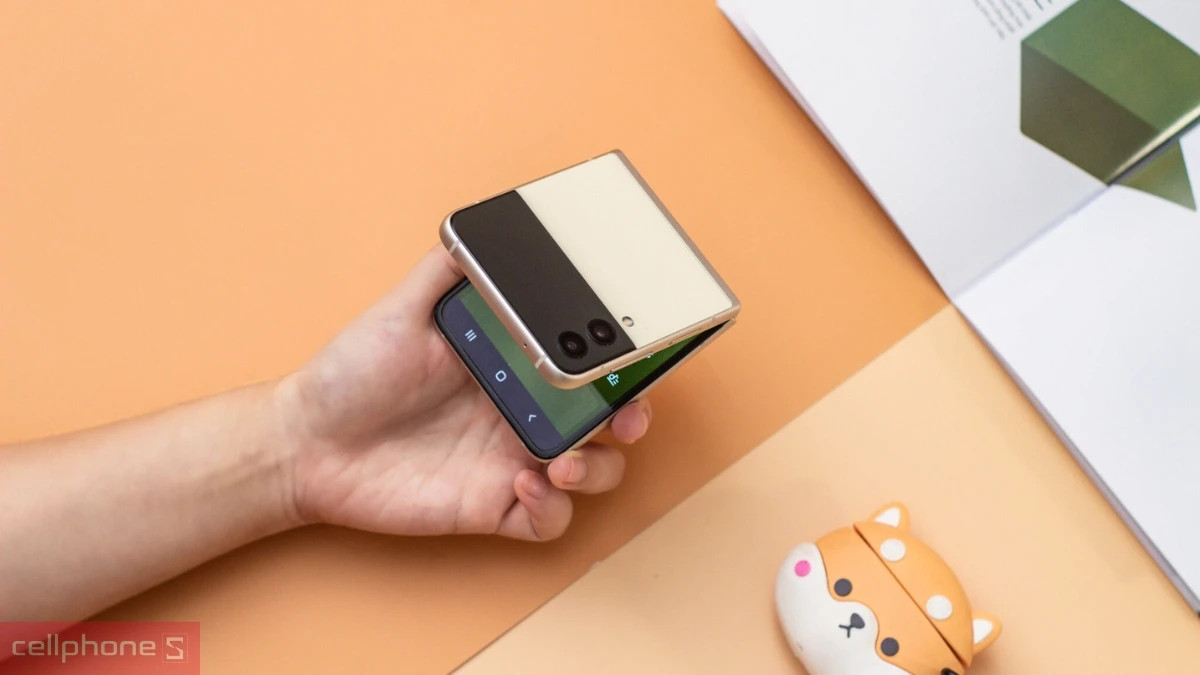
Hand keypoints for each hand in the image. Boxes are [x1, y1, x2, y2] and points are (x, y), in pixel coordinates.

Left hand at [276, 245, 651, 540]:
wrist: (305, 440)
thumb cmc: (351, 372)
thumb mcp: (401, 309)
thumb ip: (446, 270)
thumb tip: (486, 226)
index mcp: (515, 364)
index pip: (587, 363)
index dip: (624, 364)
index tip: (636, 355)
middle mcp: (523, 413)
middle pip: (608, 421)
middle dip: (633, 419)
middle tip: (625, 416)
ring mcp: (511, 462)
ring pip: (592, 474)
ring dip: (596, 468)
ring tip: (563, 458)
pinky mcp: (492, 506)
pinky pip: (547, 520)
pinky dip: (551, 508)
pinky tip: (523, 483)